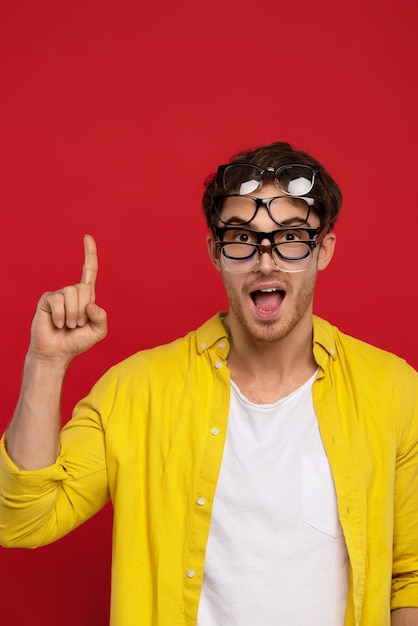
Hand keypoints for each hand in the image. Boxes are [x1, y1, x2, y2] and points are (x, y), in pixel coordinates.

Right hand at [28, 234, 107, 365]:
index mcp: (86, 297)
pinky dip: (61, 316)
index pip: (89, 271)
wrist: (57, 353)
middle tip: (77, 324)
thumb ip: (102, 318)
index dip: (89, 254)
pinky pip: (58, 300)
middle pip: (84, 288)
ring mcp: (59, 295)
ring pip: (71, 293)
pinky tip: (58, 324)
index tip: (87, 237)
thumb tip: (91, 304)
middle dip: (83, 310)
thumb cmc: (77, 342)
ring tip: (68, 325)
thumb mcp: (98, 332)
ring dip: (73, 314)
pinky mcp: (47, 300)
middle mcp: (72, 292)